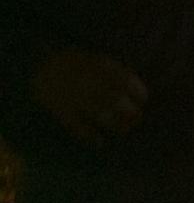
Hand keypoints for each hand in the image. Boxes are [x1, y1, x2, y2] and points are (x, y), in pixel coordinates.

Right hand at [29, 49, 145, 145]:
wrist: (41, 65)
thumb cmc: (77, 65)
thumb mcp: (99, 61)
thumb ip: (117, 73)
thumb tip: (137, 91)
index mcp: (100, 66)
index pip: (126, 80)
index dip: (138, 91)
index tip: (144, 100)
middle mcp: (89, 81)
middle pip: (115, 99)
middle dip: (130, 111)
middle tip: (137, 118)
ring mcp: (74, 96)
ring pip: (99, 113)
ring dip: (115, 124)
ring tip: (124, 130)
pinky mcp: (60, 109)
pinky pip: (77, 125)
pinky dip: (89, 135)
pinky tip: (99, 142)